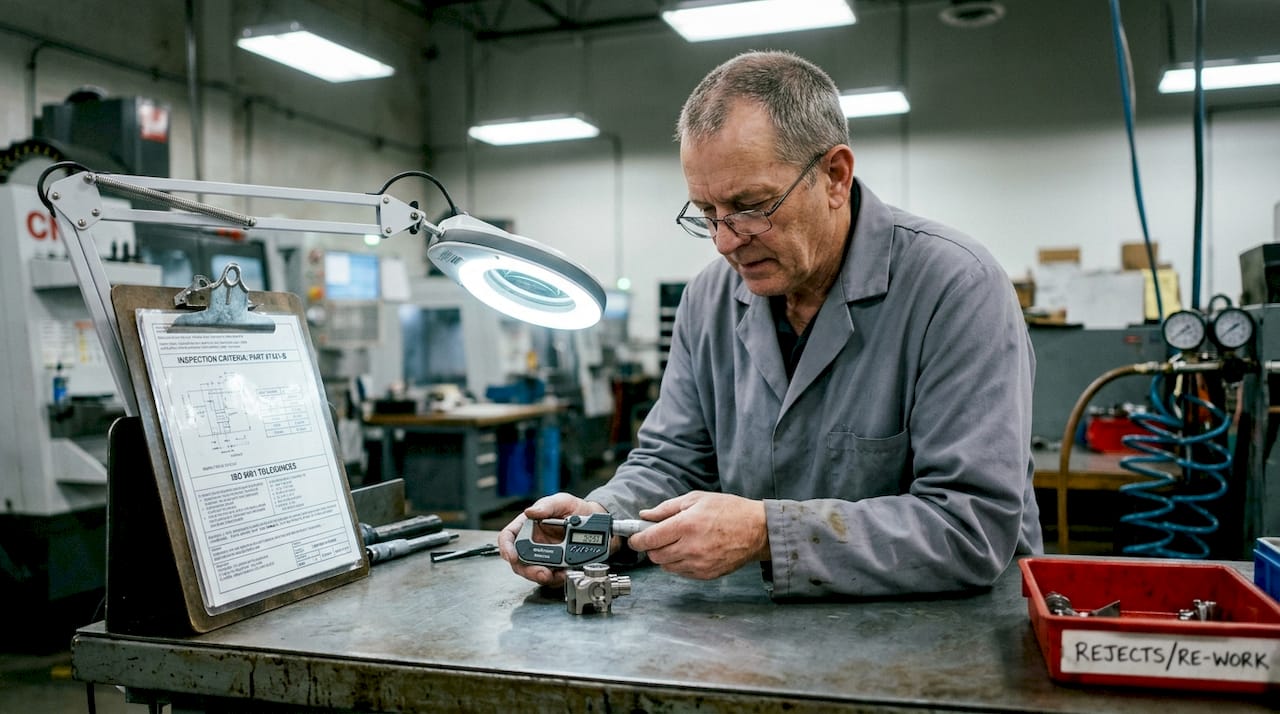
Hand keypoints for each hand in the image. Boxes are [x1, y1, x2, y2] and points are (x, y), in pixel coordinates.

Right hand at [497, 493, 606, 587]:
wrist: (594, 519)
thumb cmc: (574, 508)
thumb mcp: (562, 501)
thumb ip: (547, 505)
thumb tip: (530, 511)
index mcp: (527, 525)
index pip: (508, 537)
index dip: (506, 547)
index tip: (512, 557)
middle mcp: (532, 542)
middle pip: (519, 561)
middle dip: (528, 570)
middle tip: (541, 572)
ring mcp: (543, 555)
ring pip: (534, 572)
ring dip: (542, 576)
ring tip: (555, 574)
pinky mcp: (556, 565)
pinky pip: (552, 576)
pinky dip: (556, 578)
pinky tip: (564, 573)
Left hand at [626, 491, 768, 579]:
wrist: (757, 530)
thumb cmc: (729, 510)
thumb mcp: (696, 499)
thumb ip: (667, 508)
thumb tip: (645, 515)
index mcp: (686, 525)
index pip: (649, 539)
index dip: (637, 539)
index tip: (634, 537)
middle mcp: (690, 547)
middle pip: (655, 555)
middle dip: (652, 547)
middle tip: (659, 537)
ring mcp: (699, 564)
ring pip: (666, 566)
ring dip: (665, 556)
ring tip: (678, 542)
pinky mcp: (706, 574)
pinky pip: (681, 572)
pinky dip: (679, 563)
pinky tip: (690, 551)